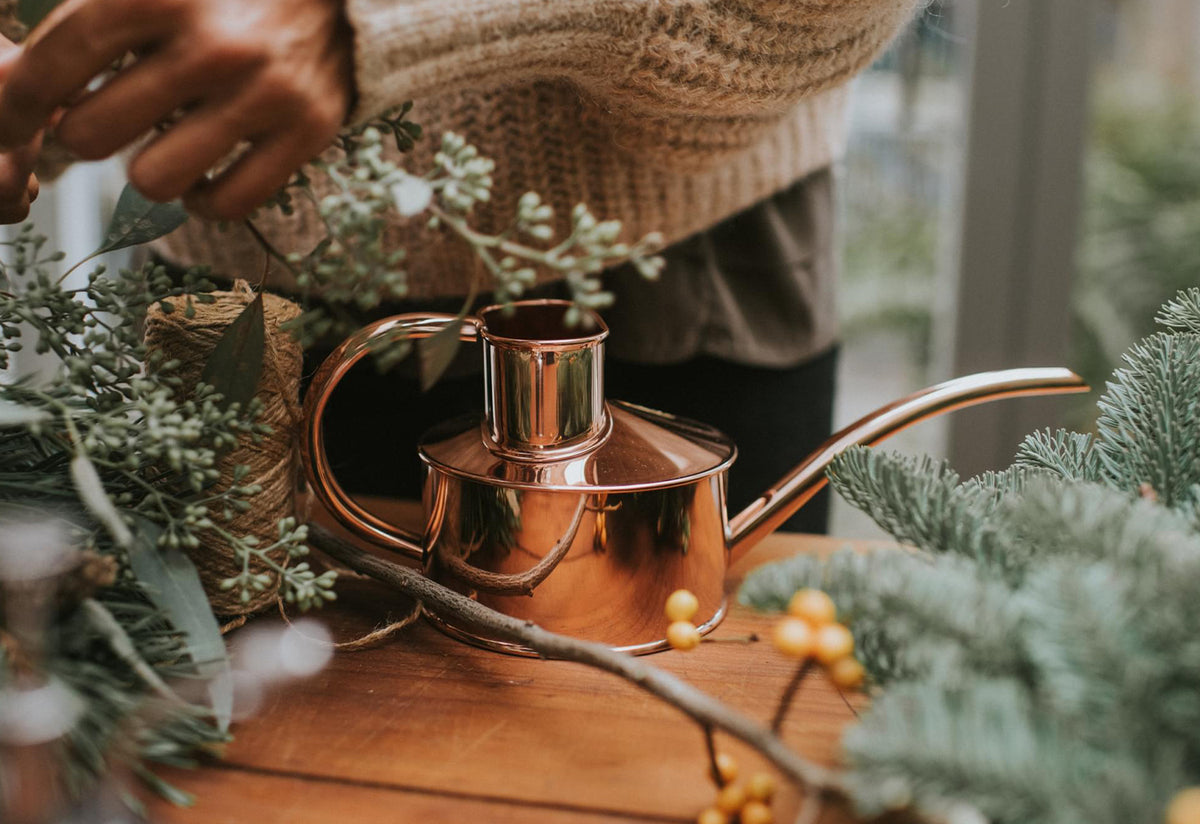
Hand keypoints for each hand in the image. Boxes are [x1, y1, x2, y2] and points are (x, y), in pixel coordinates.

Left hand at [0, 0, 353, 220]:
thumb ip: (86, 22)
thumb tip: (18, 91)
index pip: (55, 64)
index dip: (16, 105)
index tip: (11, 123)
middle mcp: (215, 44)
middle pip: (93, 133)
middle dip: (84, 133)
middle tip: (104, 120)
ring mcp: (267, 93)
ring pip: (154, 181)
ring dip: (146, 170)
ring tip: (161, 144)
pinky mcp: (309, 131)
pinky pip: (228, 204)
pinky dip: (204, 198)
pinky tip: (203, 173)